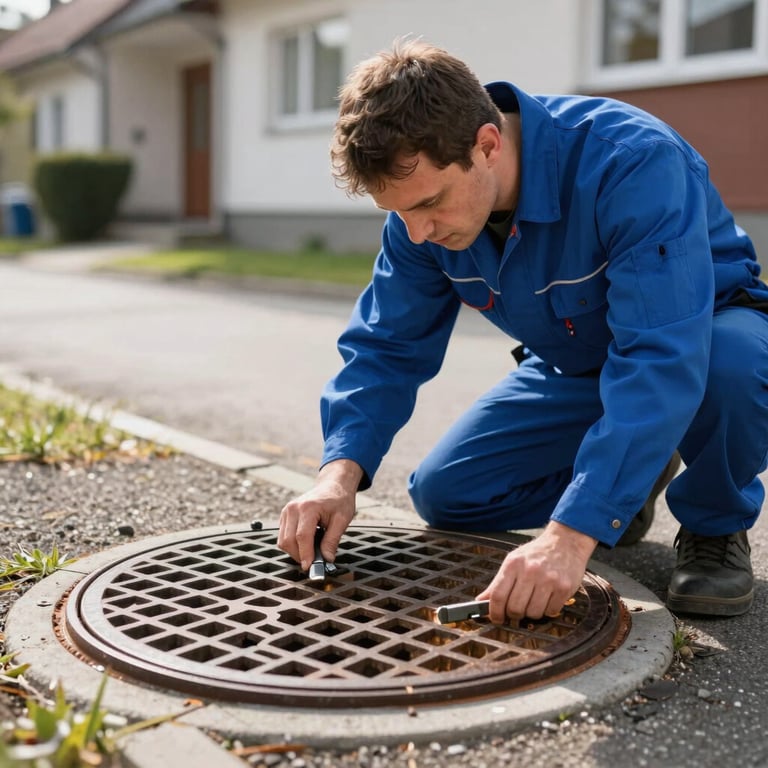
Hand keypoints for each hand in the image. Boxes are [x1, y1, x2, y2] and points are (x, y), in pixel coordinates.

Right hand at [277, 459, 362, 570]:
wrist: (333, 485)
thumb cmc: (339, 500)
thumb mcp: (342, 520)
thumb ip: (332, 540)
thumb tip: (326, 559)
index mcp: (308, 507)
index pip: (302, 537)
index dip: (305, 555)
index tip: (310, 567)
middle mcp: (293, 508)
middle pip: (288, 541)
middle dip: (300, 556)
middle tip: (315, 562)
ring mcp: (286, 511)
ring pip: (283, 541)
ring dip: (295, 551)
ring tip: (313, 549)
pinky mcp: (284, 515)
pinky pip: (283, 536)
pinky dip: (292, 544)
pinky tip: (307, 542)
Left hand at [476, 521, 597, 621]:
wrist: (565, 542)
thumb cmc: (537, 553)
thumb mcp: (513, 561)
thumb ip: (497, 582)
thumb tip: (480, 601)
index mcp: (513, 563)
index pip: (498, 595)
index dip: (494, 612)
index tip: (495, 618)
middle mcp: (530, 570)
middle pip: (515, 608)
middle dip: (513, 615)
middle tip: (516, 611)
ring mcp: (548, 579)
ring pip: (533, 613)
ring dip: (531, 613)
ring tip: (533, 601)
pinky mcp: (564, 587)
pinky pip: (551, 612)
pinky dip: (547, 610)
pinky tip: (547, 599)